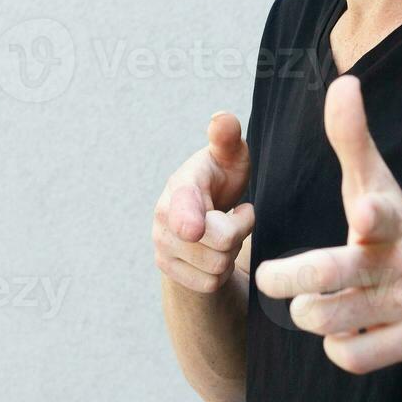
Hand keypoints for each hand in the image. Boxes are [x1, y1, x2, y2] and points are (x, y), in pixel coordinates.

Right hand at [153, 112, 254, 293]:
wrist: (203, 213)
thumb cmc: (221, 178)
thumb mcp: (230, 155)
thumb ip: (227, 136)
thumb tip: (221, 118)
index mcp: (180, 187)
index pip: (182, 207)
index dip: (188, 219)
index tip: (192, 229)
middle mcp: (164, 218)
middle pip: (222, 243)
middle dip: (239, 230)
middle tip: (234, 214)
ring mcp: (162, 246)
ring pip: (217, 267)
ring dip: (231, 252)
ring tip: (224, 230)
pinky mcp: (168, 270)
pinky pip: (210, 283)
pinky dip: (220, 271)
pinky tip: (216, 251)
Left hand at [255, 76, 401, 373]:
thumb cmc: (399, 231)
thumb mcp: (379, 185)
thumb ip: (352, 139)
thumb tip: (342, 83)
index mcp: (390, 219)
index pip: (382, 214)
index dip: (372, 216)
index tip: (363, 215)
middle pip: (333, 276)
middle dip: (291, 280)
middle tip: (269, 277)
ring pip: (332, 321)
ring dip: (309, 315)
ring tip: (308, 306)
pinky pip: (352, 356)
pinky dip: (337, 347)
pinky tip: (340, 333)